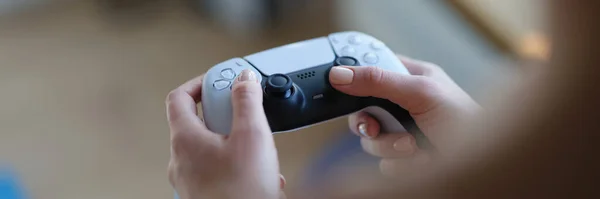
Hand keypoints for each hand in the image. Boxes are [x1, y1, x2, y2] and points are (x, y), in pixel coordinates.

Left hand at [165, 69, 284, 198]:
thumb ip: (247, 101)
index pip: (179, 97)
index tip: (219, 81)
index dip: (199, 83)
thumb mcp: (252, 136)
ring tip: (258, 151)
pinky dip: (237, 165)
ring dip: (235, 142)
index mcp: (185, 139)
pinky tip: (259, 174)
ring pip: (210, 148)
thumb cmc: (241, 193)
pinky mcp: (203, 194)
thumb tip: (244, 79)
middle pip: (197, 122)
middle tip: (245, 116)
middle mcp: (181, 160)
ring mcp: (189, 180)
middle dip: (225, 116)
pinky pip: (217, 170)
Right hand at [329, 55, 479, 175]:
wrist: (484, 167)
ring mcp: (403, 132)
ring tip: (414, 146)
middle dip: (371, 122)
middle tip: (377, 126)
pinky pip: (383, 163)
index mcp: (412, 79)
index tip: (343, 87)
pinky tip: (421, 159)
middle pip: (363, 109)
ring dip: (390, 146)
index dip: (356, 79)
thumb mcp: (421, 93)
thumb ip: (379, 81)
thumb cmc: (467, 123)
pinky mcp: (404, 158)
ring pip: (371, 140)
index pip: (373, 70)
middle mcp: (404, 105)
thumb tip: (341, 74)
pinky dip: (400, 164)